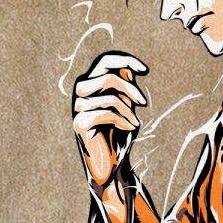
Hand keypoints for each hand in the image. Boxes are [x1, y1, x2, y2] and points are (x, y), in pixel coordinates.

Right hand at [72, 52, 147, 186]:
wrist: (113, 161)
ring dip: (128, 110)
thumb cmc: (121, 131)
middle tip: (144, 103)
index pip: (105, 61)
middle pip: (108, 75)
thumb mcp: (128, 104)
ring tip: (135, 121)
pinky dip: (123, 120)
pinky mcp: (79, 123)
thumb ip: (125, 85)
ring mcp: (77, 107)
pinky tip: (129, 128)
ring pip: (110, 96)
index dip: (125, 60)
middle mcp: (81, 92)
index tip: (145, 71)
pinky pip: (106, 113)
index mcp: (91, 82)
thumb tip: (127, 67)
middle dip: (131, 88)